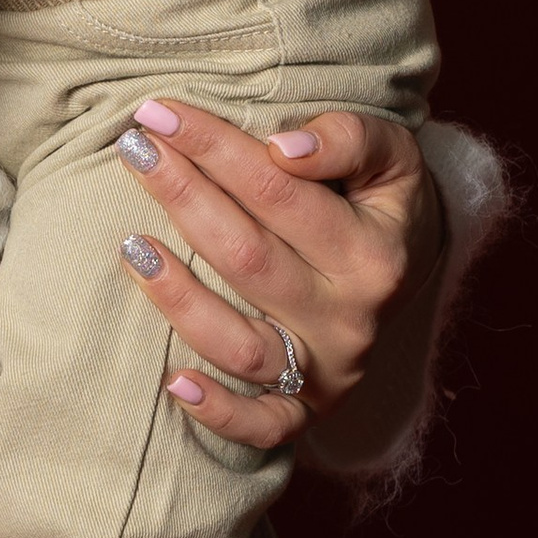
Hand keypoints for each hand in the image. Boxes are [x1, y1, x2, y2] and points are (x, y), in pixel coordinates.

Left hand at [111, 101, 438, 451]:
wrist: (407, 271)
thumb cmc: (379, 201)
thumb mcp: (392, 156)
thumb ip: (349, 138)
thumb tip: (283, 148)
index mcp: (373, 251)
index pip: (279, 192)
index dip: (215, 147)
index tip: (159, 112)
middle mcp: (351, 318)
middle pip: (249, 258)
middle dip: (183, 197)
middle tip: (133, 148)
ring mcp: (327, 371)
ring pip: (242, 345)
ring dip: (179, 299)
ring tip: (130, 245)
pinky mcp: (306, 412)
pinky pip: (261, 425)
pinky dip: (217, 412)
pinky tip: (171, 382)